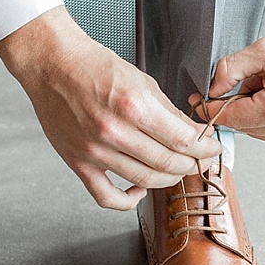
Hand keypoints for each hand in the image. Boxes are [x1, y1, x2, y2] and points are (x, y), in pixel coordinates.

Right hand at [0, 6, 221, 209]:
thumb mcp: (141, 80)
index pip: (183, 140)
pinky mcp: (78, 162)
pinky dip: (129, 200)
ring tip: (175, 169)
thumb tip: (193, 133)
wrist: (53, 64)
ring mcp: (94, 150)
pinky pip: (107, 196)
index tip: (211, 148)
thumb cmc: (93, 66)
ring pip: (144, 181)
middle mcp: (114, 131)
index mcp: (134, 105)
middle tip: (197, 159)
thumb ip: (168, 111)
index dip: (205, 148)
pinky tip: (140, 189)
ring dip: (167, 178)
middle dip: (191, 164)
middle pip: (168, 164)